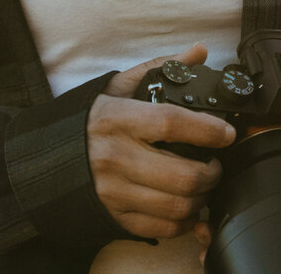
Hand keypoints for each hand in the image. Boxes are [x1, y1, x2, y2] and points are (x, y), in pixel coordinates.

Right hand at [88, 43, 236, 239]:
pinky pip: (163, 228)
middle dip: (212, 171)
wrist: (53, 154)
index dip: (206, 129)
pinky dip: (185, 221)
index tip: (226, 132)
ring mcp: (115, 192)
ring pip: (177, 205)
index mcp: (117, 118)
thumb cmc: (95, 117)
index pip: (170, 123)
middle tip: (216, 162)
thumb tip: (199, 51)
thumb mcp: (121, 85)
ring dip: (202, 197)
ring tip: (205, 182)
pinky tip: (189, 206)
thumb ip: (162, 67)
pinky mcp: (116, 216)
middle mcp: (115, 157)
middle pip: (182, 175)